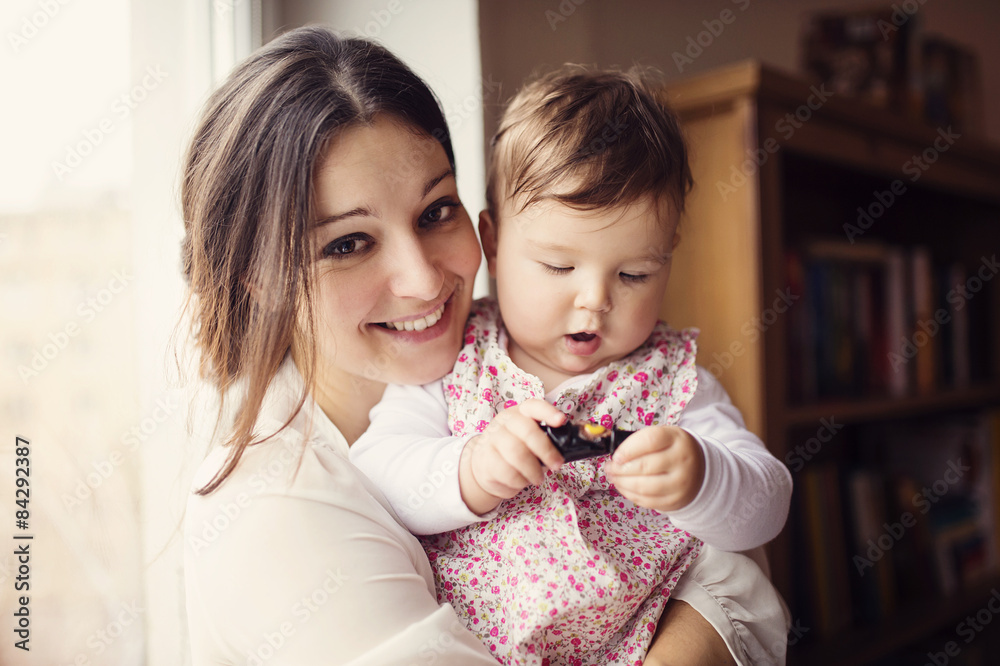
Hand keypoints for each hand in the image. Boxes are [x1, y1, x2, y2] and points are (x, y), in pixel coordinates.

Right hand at [459, 400, 565, 514]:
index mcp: (520, 413)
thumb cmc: (516, 451)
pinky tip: (522, 481)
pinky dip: (520, 481)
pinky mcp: (485, 459)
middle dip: (546, 451)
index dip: (548, 412)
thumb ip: (550, 438)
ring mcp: (492, 439)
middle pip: (527, 431)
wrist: (485, 465)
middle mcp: (505, 423)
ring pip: (517, 453)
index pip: (533, 406)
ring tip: (538, 478)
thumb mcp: (531, 440)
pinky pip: (507, 471)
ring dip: (533, 470)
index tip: (561, 421)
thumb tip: (580, 439)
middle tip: (557, 465)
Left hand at [605, 425, 704, 512]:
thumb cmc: (673, 450)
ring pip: (643, 486)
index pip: (650, 440)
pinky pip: (646, 500)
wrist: (700, 470)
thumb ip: (641, 442)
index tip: (616, 455)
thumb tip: (614, 455)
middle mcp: (681, 460)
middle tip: (609, 467)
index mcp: (677, 439)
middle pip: (644, 466)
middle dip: (619, 468)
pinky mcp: (675, 500)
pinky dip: (630, 494)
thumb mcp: (664, 436)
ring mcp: (680, 483)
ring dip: (621, 483)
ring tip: (613, 477)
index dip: (628, 449)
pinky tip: (624, 486)